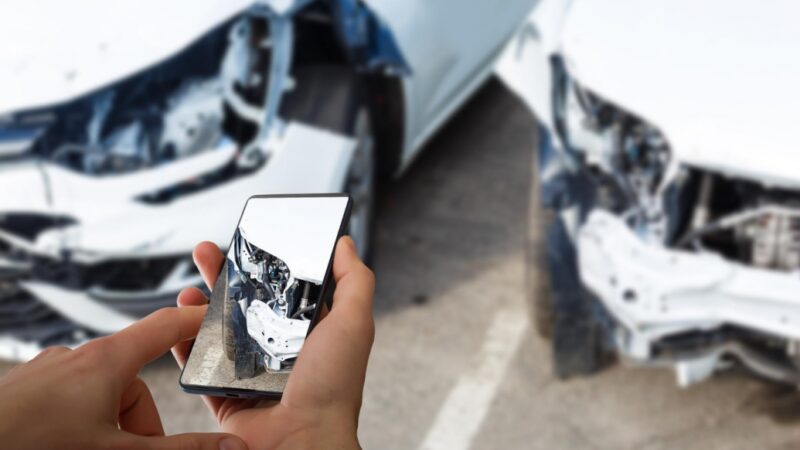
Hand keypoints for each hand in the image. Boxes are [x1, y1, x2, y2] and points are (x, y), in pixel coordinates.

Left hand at [0, 307, 247, 449]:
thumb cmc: (33, 446)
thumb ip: (178, 449)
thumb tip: (228, 446)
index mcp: (106, 361)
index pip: (166, 326)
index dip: (198, 318)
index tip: (220, 317)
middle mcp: (77, 357)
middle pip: (133, 380)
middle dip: (142, 421)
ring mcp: (49, 372)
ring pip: (101, 393)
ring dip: (112, 426)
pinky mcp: (27, 388)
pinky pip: (71, 398)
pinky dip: (83, 422)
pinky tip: (68, 442)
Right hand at [173, 236, 374, 449]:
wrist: (301, 442)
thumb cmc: (333, 388)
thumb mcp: (353, 324)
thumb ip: (354, 281)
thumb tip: (345, 244)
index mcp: (310, 331)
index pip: (284, 287)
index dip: (266, 263)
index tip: (249, 240)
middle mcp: (280, 348)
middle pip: (245, 302)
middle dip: (224, 274)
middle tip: (206, 251)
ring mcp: (251, 370)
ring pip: (218, 329)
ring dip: (199, 304)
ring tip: (188, 284)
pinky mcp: (226, 392)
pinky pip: (200, 364)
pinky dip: (184, 343)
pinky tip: (176, 321)